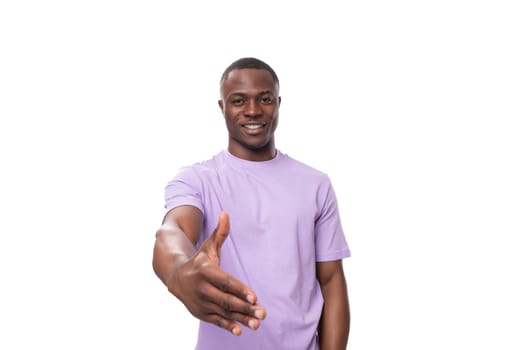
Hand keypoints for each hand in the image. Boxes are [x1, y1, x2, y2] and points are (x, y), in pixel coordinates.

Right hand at [167, 212, 265, 335]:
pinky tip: (240, 331)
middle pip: (227, 300)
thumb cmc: (199, 261)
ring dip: (241, 319)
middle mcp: (203, 289)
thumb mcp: (208, 247)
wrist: (175, 278)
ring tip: (257, 323)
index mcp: (206, 272)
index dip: (240, 289)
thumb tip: (226, 213)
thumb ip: (220, 233)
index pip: (226, 282)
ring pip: (224, 312)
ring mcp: (202, 303)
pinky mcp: (202, 313)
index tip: (254, 296)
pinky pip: (216, 321)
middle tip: (263, 313)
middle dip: (245, 307)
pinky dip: (228, 326)